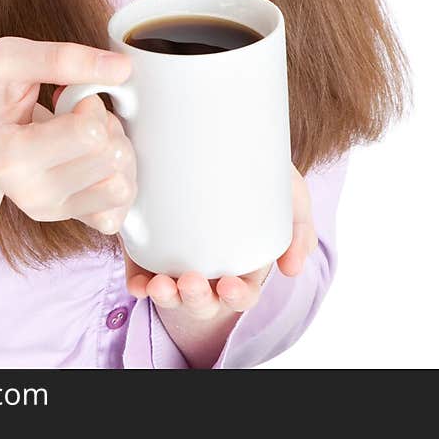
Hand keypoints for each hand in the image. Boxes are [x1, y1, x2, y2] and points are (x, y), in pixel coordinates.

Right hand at [0, 37, 135, 234]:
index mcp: (11, 157)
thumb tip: (122, 68)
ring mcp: (48, 210)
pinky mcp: (65, 218)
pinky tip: (95, 160)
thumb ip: (63, 58)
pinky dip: (118, 180)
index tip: (68, 96)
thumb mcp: (7, 59)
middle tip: (77, 114)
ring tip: (83, 135)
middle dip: (106, 125)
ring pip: (121, 186)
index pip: (90, 134)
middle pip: (112, 158)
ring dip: (114, 151)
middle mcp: (30, 194)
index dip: (90, 103)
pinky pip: (117, 214)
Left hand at [121, 163, 318, 316]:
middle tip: (190, 281)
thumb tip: (293, 268)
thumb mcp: (290, 196)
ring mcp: (176, 259)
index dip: (236, 297)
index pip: (241, 294)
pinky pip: (140, 274)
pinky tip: (138, 283)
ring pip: (170, 292)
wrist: (219, 139)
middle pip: (203, 300)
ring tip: (159, 284)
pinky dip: (138, 284)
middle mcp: (208, 267)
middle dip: (196, 299)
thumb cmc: (261, 176)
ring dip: (164, 297)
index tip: (228, 285)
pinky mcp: (147, 245)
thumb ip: (300, 228)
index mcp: (243, 264)